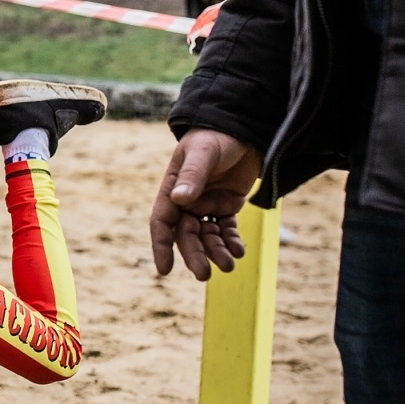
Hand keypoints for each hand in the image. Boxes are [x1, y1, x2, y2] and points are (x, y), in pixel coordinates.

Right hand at [148, 129, 260, 281]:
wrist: (243, 129)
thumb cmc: (216, 137)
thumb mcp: (203, 153)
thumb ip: (192, 175)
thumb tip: (180, 200)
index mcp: (173, 189)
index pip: (162, 221)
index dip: (161, 245)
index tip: (165, 269)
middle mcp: (187, 201)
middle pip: (186, 235)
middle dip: (194, 254)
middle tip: (204, 274)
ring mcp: (207, 204)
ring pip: (207, 236)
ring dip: (215, 251)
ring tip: (229, 264)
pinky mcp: (227, 206)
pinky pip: (227, 230)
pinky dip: (231, 242)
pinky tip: (238, 251)